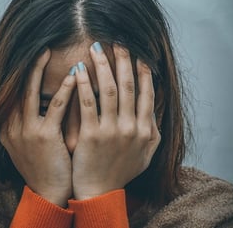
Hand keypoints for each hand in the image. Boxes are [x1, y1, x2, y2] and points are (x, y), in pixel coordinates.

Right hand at [0, 49, 75, 206]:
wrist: (48, 192)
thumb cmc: (44, 166)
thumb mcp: (29, 144)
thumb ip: (29, 123)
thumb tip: (42, 102)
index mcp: (8, 128)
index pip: (13, 93)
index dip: (22, 74)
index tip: (33, 58)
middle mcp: (12, 127)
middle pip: (17, 88)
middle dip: (27, 66)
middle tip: (39, 46)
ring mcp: (26, 131)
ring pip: (31, 92)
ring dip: (39, 70)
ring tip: (48, 51)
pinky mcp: (44, 136)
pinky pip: (55, 107)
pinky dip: (64, 89)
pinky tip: (74, 75)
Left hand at [72, 43, 160, 199]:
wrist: (100, 192)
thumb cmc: (121, 172)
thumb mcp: (146, 155)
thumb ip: (153, 132)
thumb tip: (153, 109)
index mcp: (145, 130)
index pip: (146, 94)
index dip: (143, 72)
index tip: (138, 55)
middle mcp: (131, 127)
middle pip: (128, 86)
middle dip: (123, 61)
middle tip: (118, 41)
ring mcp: (111, 130)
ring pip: (108, 90)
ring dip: (103, 66)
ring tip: (97, 48)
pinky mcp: (91, 134)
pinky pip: (87, 103)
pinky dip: (83, 84)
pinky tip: (78, 68)